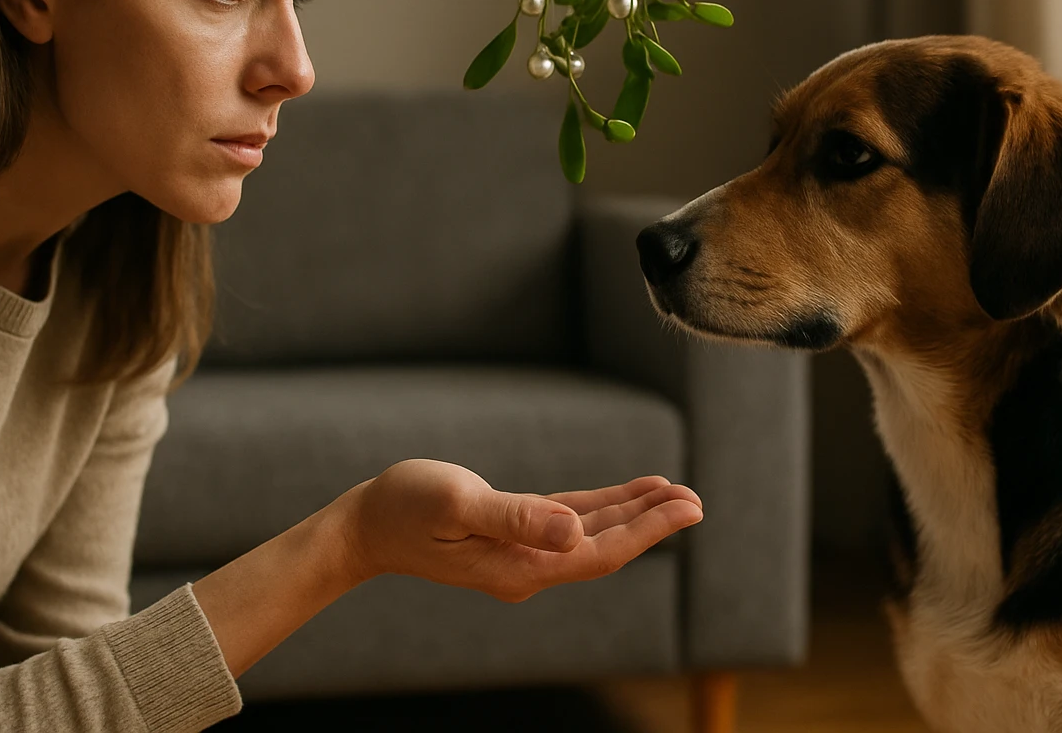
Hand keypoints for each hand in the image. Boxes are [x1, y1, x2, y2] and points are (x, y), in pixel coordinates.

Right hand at [331, 459, 702, 602]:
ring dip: (634, 515)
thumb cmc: (403, 508)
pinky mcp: (514, 535)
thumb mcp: (456, 504)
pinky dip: (604, 507)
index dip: (647, 531)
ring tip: (678, 494)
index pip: (598, 553)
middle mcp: (528, 568)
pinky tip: (632, 493)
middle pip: (604, 547)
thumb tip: (572, 533)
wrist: (363, 525)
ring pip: (592, 534)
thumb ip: (515, 518)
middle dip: (653, 524)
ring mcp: (522, 554)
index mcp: (519, 567)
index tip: (688, 508)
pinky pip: (571, 522)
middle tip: (698, 500)